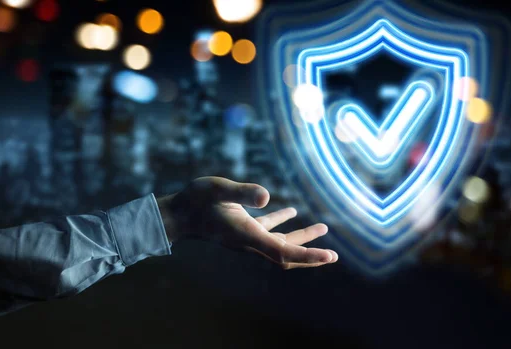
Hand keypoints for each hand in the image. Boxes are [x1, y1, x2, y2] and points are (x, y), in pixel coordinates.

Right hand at [156, 177, 337, 268]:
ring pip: (280, 242)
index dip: (308, 256)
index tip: (330, 257)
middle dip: (310, 255)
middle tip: (332, 256)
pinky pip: (268, 230)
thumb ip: (242, 192)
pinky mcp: (243, 228)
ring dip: (302, 237)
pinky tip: (291, 212)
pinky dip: (283, 224)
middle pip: (286, 254)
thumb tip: (266, 196)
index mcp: (248, 235)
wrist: (178, 212)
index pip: (284, 251)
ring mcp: (247, 236)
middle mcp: (250, 241)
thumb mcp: (219, 189)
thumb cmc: (196, 200)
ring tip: (323, 227)